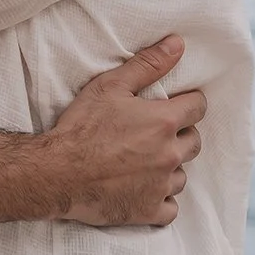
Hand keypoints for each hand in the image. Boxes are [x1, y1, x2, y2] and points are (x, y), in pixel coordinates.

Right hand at [49, 37, 205, 226]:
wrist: (55, 173)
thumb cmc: (81, 127)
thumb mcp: (111, 86)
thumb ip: (148, 64)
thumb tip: (178, 44)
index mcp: (164, 122)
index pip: (198, 107)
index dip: (188, 103)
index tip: (176, 105)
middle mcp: (170, 154)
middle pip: (194, 142)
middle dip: (181, 135)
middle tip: (156, 134)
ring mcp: (160, 185)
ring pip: (182, 176)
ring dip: (170, 168)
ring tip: (146, 162)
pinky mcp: (148, 211)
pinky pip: (170, 208)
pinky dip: (161, 200)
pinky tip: (145, 191)